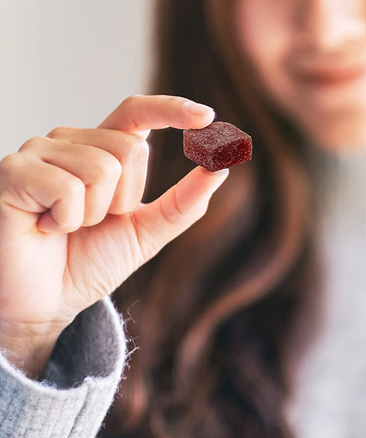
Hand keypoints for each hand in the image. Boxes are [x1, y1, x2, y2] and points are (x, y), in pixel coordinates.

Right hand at [0, 95, 226, 377]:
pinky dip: (68, 220)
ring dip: (94, 214)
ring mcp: (38, 153)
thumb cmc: (91, 262)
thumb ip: (183, 202)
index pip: (136, 112)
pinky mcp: (14, 172)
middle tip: (94, 223)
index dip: (171, 109)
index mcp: (101, 150)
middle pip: (130, 148)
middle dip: (125, 200)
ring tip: (67, 226)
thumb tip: (220, 168)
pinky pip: (68, 188)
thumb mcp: (148, 231)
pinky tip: (46, 227)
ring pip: (102, 168)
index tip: (207, 118)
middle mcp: (70, 141)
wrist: (48, 302)